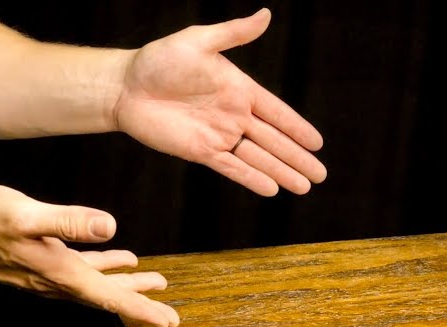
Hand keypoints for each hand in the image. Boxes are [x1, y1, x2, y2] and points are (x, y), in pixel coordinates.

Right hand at [0, 184, 178, 326]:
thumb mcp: (27, 215)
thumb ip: (69, 221)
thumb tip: (109, 227)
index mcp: (61, 273)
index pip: (110, 297)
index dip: (143, 309)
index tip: (169, 321)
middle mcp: (56, 280)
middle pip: (108, 297)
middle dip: (140, 303)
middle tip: (169, 314)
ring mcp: (47, 273)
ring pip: (96, 284)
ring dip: (124, 284)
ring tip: (152, 279)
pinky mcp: (38, 261)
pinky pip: (79, 270)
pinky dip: (101, 267)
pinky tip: (113, 257)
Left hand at [115, 8, 326, 196]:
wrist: (125, 87)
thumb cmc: (159, 60)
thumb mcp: (198, 41)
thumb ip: (234, 33)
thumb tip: (266, 14)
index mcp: (239, 89)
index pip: (277, 112)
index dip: (298, 128)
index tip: (318, 144)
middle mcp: (233, 115)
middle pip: (274, 141)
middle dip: (298, 158)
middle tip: (321, 175)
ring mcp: (218, 136)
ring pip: (258, 158)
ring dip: (282, 172)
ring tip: (305, 187)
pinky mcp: (200, 152)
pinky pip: (232, 168)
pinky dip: (251, 178)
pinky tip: (272, 189)